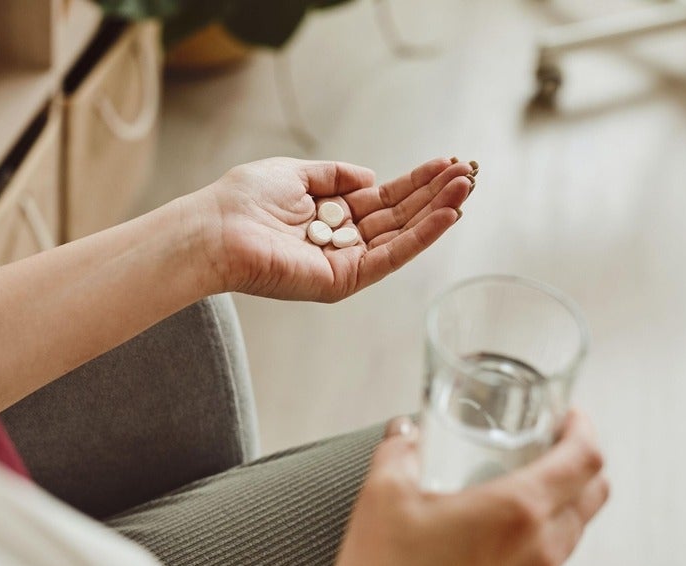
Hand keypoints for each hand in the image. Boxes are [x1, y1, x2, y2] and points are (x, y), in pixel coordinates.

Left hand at [193, 156, 474, 301]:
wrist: (216, 229)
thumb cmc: (244, 200)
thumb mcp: (294, 173)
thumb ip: (334, 175)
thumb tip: (372, 177)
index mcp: (330, 216)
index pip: (384, 199)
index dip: (416, 182)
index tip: (447, 164)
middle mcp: (342, 241)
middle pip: (399, 217)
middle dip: (435, 195)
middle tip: (469, 173)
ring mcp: (345, 263)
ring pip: (402, 236)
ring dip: (437, 212)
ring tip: (466, 187)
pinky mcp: (343, 280)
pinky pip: (390, 257)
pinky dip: (420, 237)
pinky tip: (446, 215)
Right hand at [333, 411, 609, 565]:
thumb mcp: (384, 496)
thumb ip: (400, 451)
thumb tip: (405, 432)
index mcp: (517, 512)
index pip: (584, 460)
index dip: (583, 428)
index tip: (568, 415)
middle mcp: (539, 548)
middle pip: (594, 493)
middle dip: (581, 459)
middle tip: (552, 440)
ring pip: (576, 527)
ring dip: (565, 496)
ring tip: (525, 478)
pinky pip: (553, 556)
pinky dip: (544, 529)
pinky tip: (502, 522)